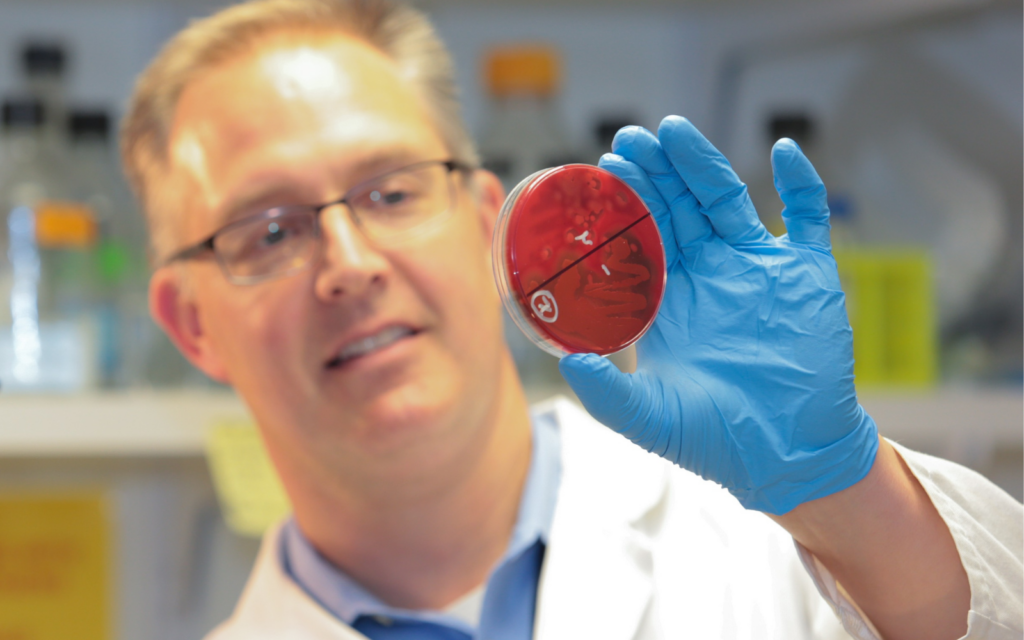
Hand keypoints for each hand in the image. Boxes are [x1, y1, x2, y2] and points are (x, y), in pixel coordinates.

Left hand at [559, 116, 878, 514]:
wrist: (792, 458)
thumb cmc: (719, 441)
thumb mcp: (652, 419)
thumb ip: (608, 395)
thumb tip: (566, 364)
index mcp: (672, 301)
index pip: (644, 238)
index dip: (626, 203)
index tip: (604, 170)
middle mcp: (713, 276)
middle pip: (679, 208)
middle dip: (654, 174)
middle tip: (629, 139)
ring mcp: (761, 270)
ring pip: (729, 201)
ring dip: (703, 165)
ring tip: (674, 131)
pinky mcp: (809, 276)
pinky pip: (809, 218)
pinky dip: (801, 184)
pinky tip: (784, 151)